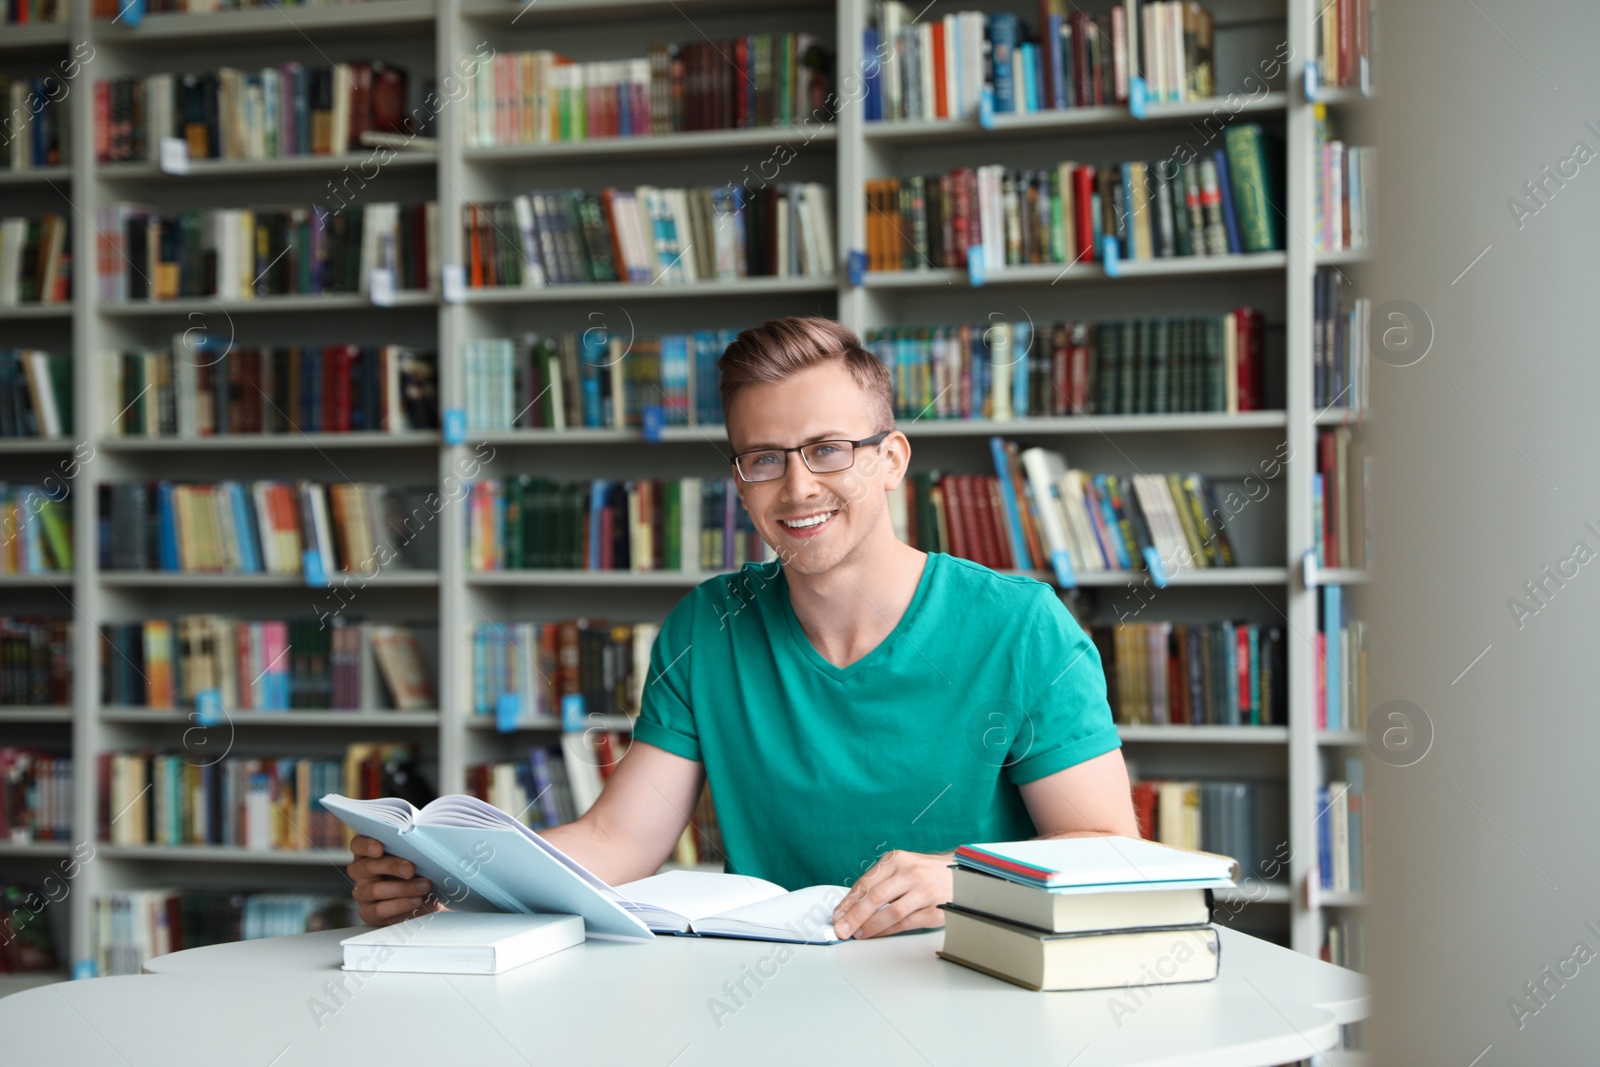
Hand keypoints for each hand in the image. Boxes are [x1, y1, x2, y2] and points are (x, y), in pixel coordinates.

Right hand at [347, 835, 447, 925]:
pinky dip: (401, 906)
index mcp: (368, 852)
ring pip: (375, 890)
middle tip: (411, 869)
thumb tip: (425, 851)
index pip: (358, 844)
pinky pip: (379, 910)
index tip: (379, 848)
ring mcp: (362, 892)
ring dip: (403, 889)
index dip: (366, 845)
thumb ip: (412, 852)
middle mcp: (360, 871)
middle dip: (392, 867)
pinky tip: (417, 901)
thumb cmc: (416, 870)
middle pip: (368, 866)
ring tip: (423, 887)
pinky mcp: (367, 912)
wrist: (421, 897)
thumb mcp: (413, 858)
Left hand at [831, 850, 953, 938]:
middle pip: (875, 898)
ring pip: (890, 912)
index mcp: (897, 860)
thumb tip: (852, 905)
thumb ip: (879, 882)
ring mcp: (924, 892)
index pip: (866, 883)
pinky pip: (906, 923)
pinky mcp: (934, 910)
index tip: (837, 915)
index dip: (848, 902)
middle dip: (854, 916)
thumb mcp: (902, 867)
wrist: (961, 874)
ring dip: (870, 926)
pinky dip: (888, 931)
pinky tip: (877, 935)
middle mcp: (910, 873)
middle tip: (841, 930)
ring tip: (858, 934)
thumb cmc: (926, 872)